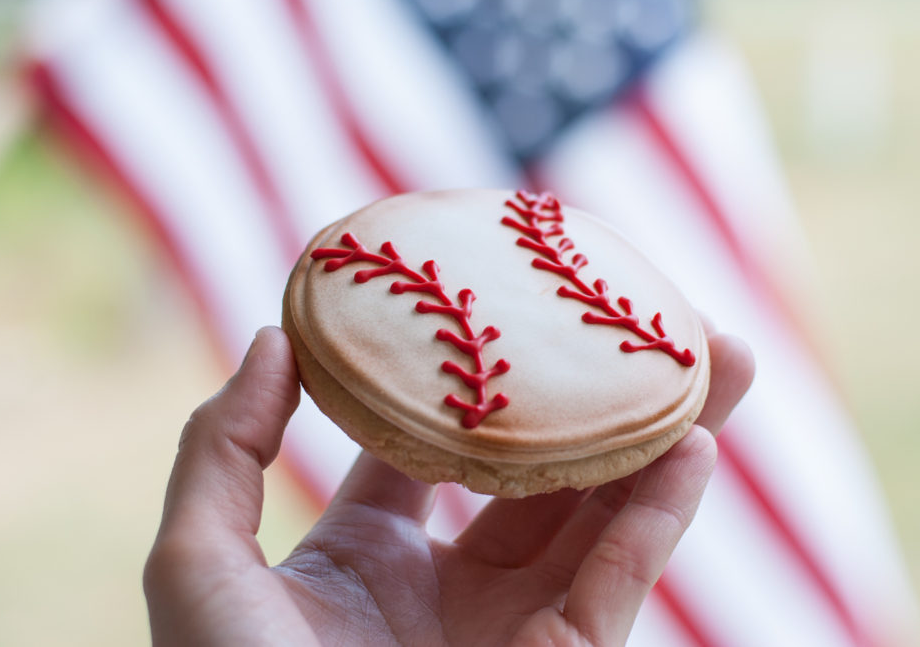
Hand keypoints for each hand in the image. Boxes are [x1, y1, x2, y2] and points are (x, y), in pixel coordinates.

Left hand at [144, 323, 752, 645]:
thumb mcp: (200, 561)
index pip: (438, 445)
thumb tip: (273, 336)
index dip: (476, 376)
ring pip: (605, 515)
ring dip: (666, 437)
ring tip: (719, 357)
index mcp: (374, 555)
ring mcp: (516, 626)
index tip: (513, 304)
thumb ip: (223, 447)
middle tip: (652, 320)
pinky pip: (620, 584)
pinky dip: (659, 518)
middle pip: (547, 469)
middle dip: (604, 396)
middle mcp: (455, 584)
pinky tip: (694, 445)